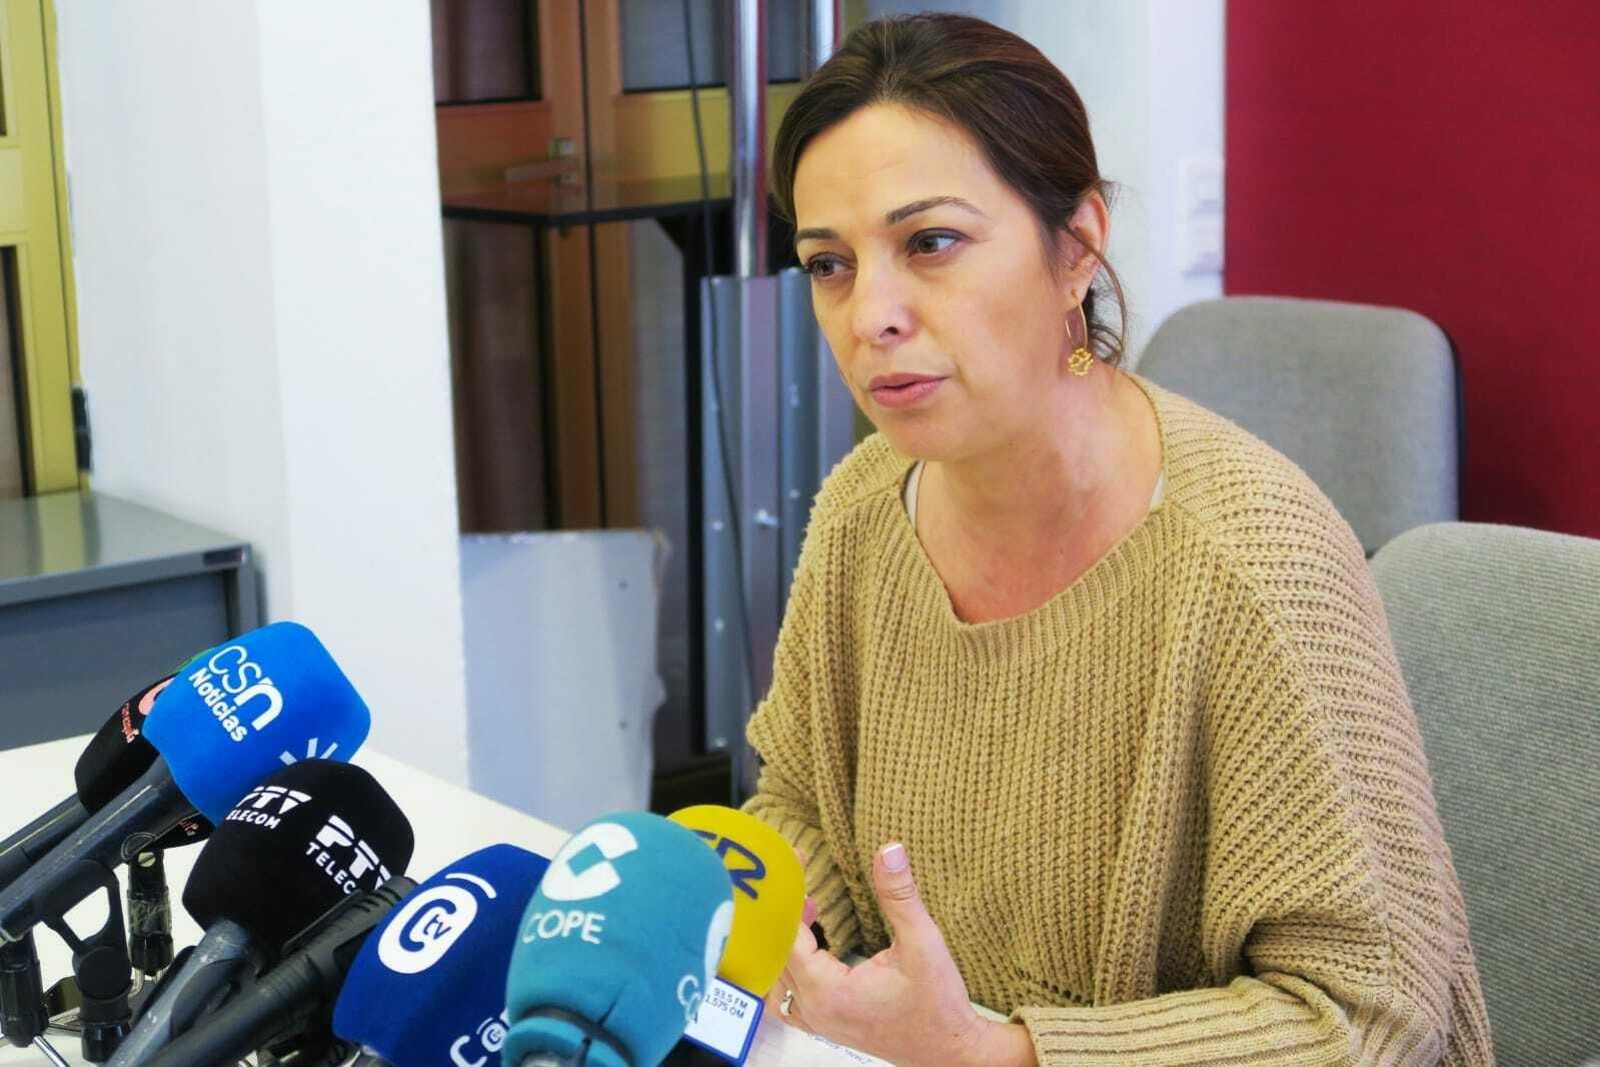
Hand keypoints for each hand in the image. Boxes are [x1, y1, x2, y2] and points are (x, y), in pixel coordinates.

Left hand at [763, 842, 1029, 1066]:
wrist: (950, 1051)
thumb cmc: (938, 1005)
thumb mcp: (922, 943)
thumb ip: (900, 896)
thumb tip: (889, 850)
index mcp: (828, 992)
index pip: (788, 935)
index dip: (789, 894)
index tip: (796, 861)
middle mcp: (814, 1010)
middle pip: (776, 954)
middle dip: (784, 912)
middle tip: (799, 877)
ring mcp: (817, 1021)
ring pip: (777, 977)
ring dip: (784, 941)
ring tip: (807, 910)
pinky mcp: (826, 1024)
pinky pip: (787, 996)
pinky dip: (788, 967)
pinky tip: (807, 947)